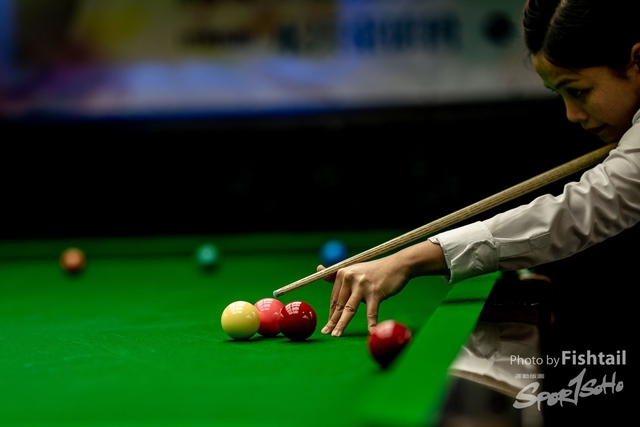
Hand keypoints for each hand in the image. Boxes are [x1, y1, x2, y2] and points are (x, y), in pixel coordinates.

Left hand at [319, 241, 447, 336]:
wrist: (398, 265)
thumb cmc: (375, 270)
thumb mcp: (354, 269)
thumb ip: (336, 273)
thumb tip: (318, 268)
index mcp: (342, 272)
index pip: (335, 297)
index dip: (331, 312)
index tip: (328, 323)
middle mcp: (349, 277)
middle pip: (339, 304)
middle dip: (333, 321)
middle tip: (326, 332)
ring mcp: (362, 285)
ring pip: (349, 309)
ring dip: (341, 324)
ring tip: (336, 335)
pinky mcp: (375, 292)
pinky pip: (371, 312)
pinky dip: (371, 323)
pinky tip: (370, 332)